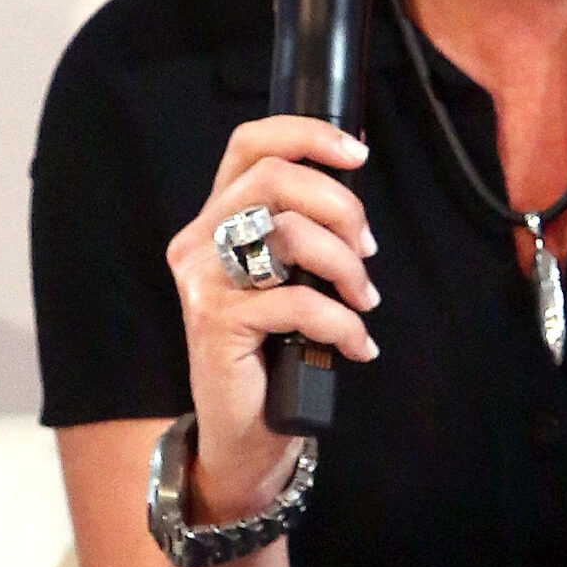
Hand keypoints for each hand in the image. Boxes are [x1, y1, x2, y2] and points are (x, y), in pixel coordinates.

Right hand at [168, 116, 379, 522]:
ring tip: (363, 300)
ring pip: (291, 234)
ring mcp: (202, 280)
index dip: (306, 135)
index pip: (250, 144)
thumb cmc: (274, 349)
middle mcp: (199, 240)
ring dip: (346, 267)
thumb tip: (354, 190)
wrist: (245, 431)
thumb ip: (303, 230)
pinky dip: (342, 323)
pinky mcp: (214, 321)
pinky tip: (357, 346)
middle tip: (367, 249)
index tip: (357, 154)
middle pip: (276, 178)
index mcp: (216, 218)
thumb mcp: (288, 277)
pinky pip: (298, 303)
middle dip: (340, 206)